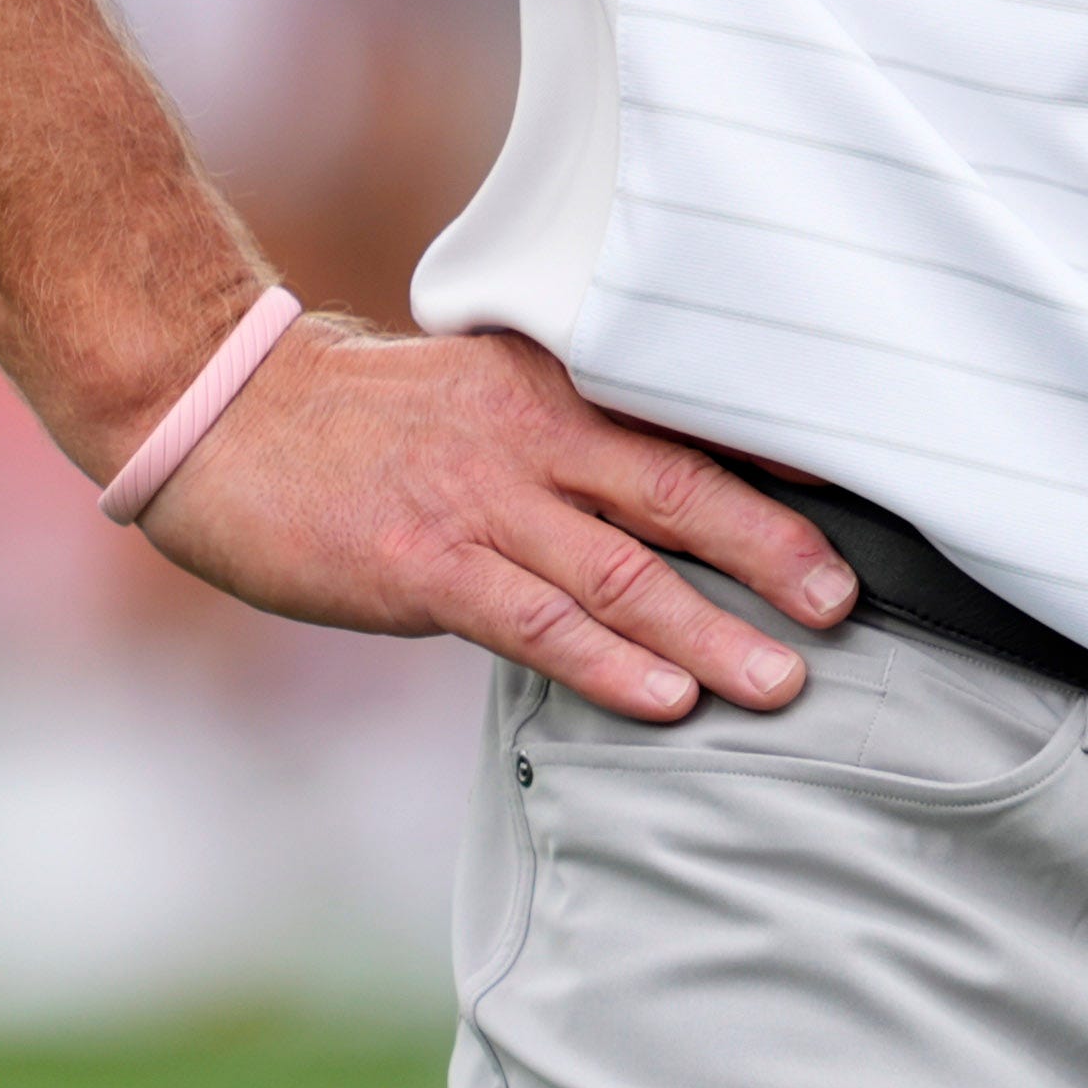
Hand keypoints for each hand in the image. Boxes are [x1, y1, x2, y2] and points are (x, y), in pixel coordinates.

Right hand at [132, 319, 854, 719]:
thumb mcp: (478, 396)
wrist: (223, 415)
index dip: (777, 470)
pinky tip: (667, 700)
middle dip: (775, 550)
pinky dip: (610, 664)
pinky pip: (536, 621)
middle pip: (680, 491)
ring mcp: (478, 500)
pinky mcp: (424, 565)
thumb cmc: (358, 422)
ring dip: (713, 631)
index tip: (865, 504)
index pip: (687, 425)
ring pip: (622, 571)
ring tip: (786, 680)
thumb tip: (663, 497)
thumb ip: (565, 440)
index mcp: (553, 387)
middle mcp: (530, 435)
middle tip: (850, 603)